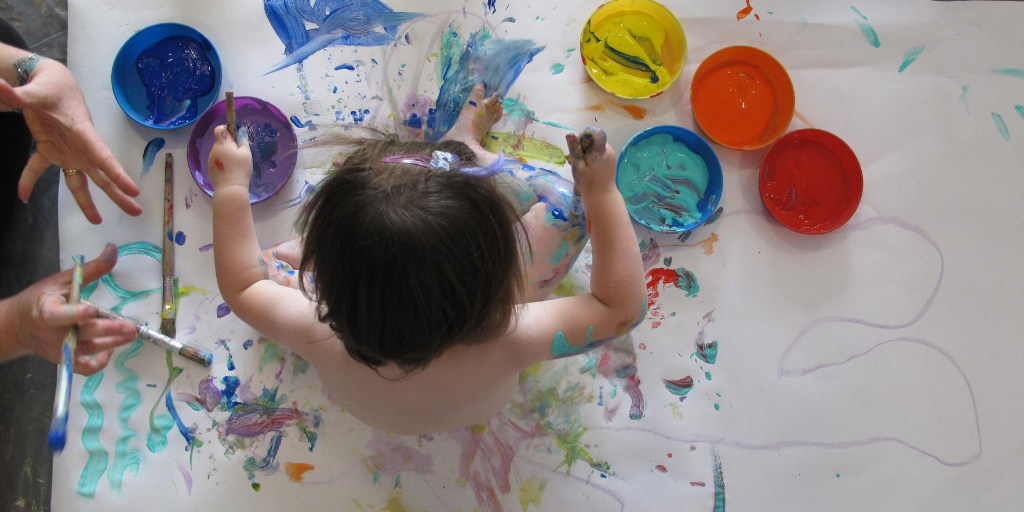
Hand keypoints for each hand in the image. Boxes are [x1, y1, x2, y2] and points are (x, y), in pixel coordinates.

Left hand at [0, 60, 140, 223]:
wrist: (51, 82)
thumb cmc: (51, 87)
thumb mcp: (35, 91)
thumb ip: (17, 94)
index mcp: (83, 134)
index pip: (104, 157)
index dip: (118, 174)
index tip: (134, 190)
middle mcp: (80, 148)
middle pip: (102, 176)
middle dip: (118, 194)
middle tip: (136, 211)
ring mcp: (67, 151)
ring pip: (81, 181)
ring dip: (88, 201)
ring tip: (98, 221)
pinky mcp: (50, 150)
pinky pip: (39, 169)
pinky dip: (28, 181)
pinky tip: (22, 195)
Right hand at [1, 243, 136, 374]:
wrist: (20, 326)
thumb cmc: (43, 299)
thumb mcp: (63, 280)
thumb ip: (91, 269)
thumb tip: (113, 249)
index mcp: (47, 310)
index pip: (59, 315)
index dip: (75, 314)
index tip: (92, 310)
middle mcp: (54, 333)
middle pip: (82, 334)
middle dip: (108, 331)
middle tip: (130, 328)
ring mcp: (61, 349)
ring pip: (88, 350)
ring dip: (112, 343)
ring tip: (131, 334)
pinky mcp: (66, 360)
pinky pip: (85, 368)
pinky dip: (100, 363)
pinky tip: (113, 349)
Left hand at [208, 125, 252, 190]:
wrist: (230, 188)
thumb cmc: (240, 169)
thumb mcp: (246, 153)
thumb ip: (243, 140)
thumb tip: (241, 129)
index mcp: (223, 143)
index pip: (219, 129)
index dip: (226, 129)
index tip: (234, 136)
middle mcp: (214, 149)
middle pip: (220, 141)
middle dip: (228, 144)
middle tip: (238, 153)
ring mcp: (210, 159)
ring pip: (218, 151)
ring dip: (225, 153)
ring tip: (234, 164)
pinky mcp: (210, 167)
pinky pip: (216, 160)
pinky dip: (222, 161)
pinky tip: (229, 170)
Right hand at [566, 127, 616, 198]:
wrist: (602, 198)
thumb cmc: (588, 183)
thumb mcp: (578, 166)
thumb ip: (575, 149)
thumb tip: (570, 134)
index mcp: (601, 150)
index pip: (592, 132)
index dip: (582, 138)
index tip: (577, 150)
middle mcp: (608, 149)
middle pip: (592, 140)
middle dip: (581, 147)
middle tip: (572, 161)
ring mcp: (610, 155)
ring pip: (593, 147)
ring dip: (584, 153)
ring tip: (577, 165)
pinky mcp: (609, 160)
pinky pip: (597, 153)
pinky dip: (589, 157)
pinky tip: (584, 167)